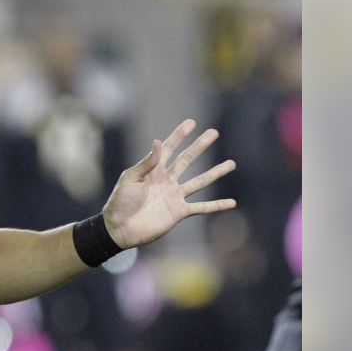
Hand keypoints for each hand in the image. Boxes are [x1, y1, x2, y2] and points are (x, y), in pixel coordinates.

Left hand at [101, 119, 236, 248]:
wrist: (119, 228)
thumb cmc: (120, 202)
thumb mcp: (130, 178)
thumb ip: (146, 163)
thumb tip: (159, 141)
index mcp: (153, 170)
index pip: (169, 149)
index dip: (179, 135)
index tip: (192, 122)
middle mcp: (167, 180)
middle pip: (187, 160)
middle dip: (200, 146)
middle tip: (214, 133)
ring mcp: (174, 196)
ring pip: (200, 181)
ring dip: (215, 173)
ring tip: (231, 164)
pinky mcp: (179, 212)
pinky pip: (201, 207)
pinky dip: (217, 205)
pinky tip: (232, 202)